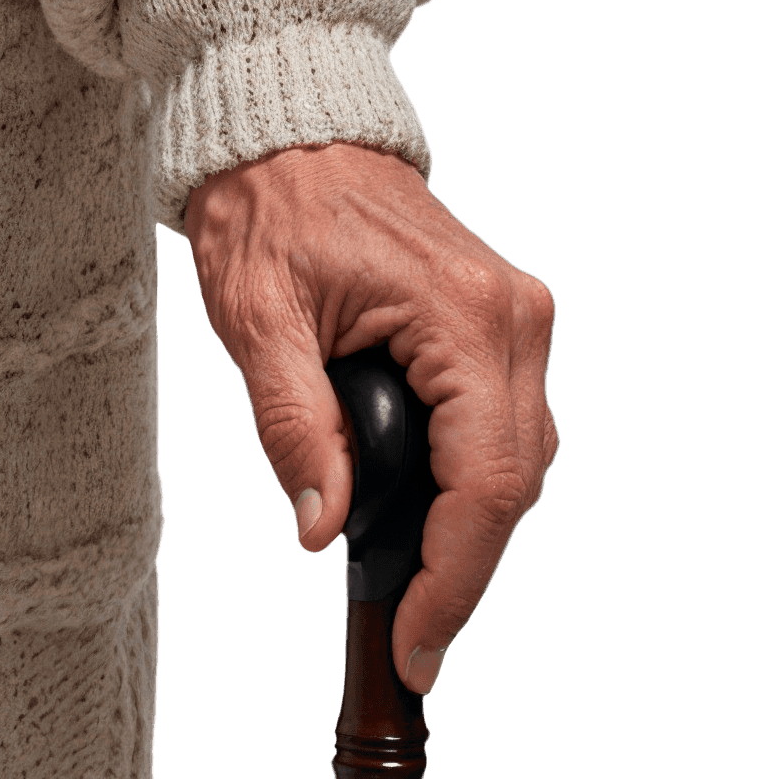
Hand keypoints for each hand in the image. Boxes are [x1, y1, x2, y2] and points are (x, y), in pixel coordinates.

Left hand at [181, 143, 557, 692]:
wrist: (287, 132)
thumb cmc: (264, 210)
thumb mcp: (256, 320)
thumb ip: (293, 429)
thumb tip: (321, 531)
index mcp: (463, 314)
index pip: (487, 483)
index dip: (455, 580)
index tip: (416, 646)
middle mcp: (515, 316)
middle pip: (517, 485)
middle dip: (464, 571)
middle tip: (409, 639)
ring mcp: (519, 318)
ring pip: (523, 464)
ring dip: (472, 533)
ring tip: (410, 592)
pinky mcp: (503, 324)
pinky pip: (508, 429)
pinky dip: (475, 486)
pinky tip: (426, 524)